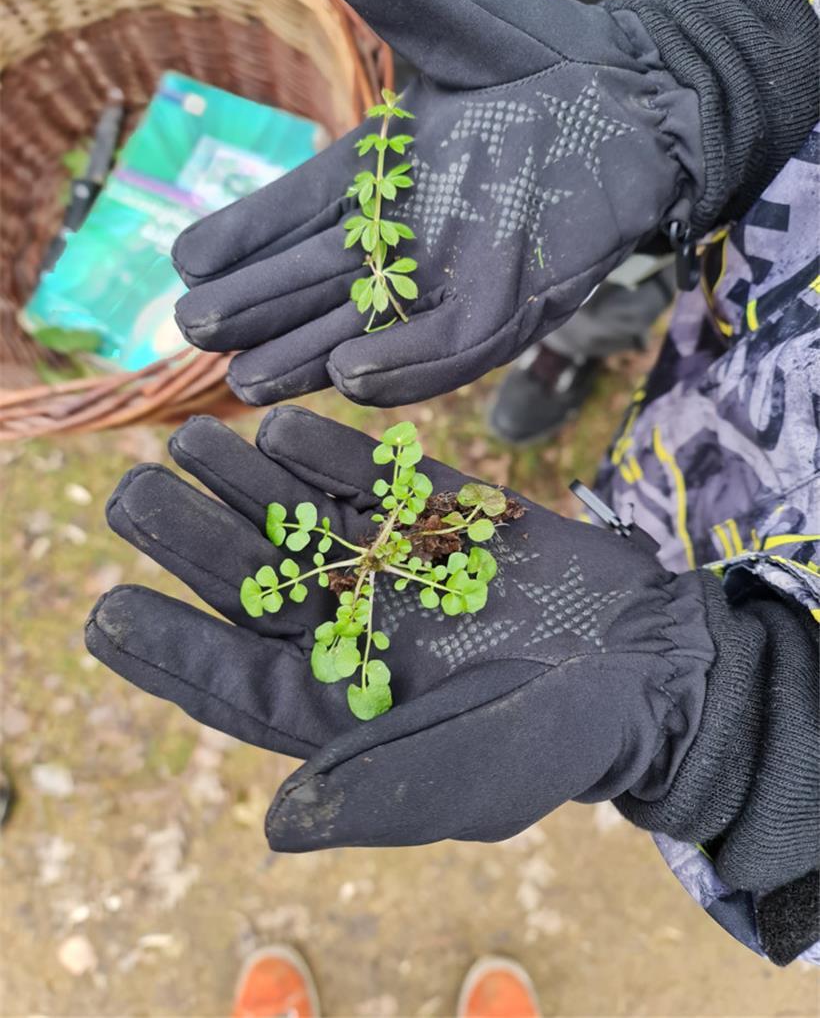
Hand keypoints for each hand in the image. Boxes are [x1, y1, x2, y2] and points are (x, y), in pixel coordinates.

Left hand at [85, 407, 718, 849]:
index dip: (174, 648)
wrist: (652, 667)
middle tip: (132, 497)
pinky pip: (379, 484)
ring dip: (248, 485)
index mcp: (348, 707)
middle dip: (195, 541)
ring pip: (306, 524)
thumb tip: (273, 824)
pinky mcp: (444, 522)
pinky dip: (335, 457)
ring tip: (190, 443)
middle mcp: (360, 634)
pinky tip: (283, 427)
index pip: (242, 681)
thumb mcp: (472, 780)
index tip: (107, 612)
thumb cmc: (560, 744)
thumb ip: (377, 789)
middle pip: (259, 585)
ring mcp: (399, 571)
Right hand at [171, 0, 704, 406]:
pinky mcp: (509, 305)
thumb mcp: (462, 16)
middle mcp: (405, 233)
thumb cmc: (547, 52)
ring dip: (306, 353)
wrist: (638, 96)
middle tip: (197, 330)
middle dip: (257, 307)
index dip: (244, 235)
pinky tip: (349, 376)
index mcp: (379, 173)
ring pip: (366, 325)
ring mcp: (453, 275)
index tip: (188, 260)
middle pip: (315, 279)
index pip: (295, 211)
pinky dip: (404, 363)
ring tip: (248, 379)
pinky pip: (449, 344)